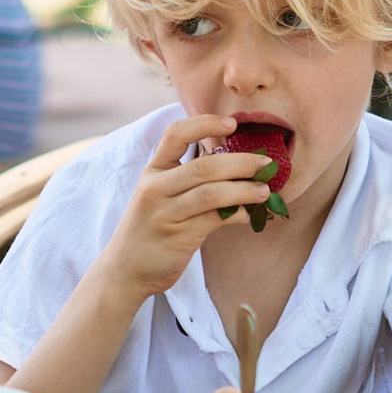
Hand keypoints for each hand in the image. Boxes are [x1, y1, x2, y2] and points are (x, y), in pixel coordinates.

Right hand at [99, 115, 275, 299]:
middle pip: (204, 166)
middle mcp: (156, 188)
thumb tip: (235, 163)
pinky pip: (215, 220)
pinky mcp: (178, 237)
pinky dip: (238, 215)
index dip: (205, 123)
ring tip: (264, 191)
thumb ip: (186, 178)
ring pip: (212, 193)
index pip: (175, 134)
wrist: (125, 269)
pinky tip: (250, 215)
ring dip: (244, 190)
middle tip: (266, 163)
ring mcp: (166, 213)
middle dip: (241, 162)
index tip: (232, 124)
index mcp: (152, 171)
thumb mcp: (157, 195)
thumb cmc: (150, 228)